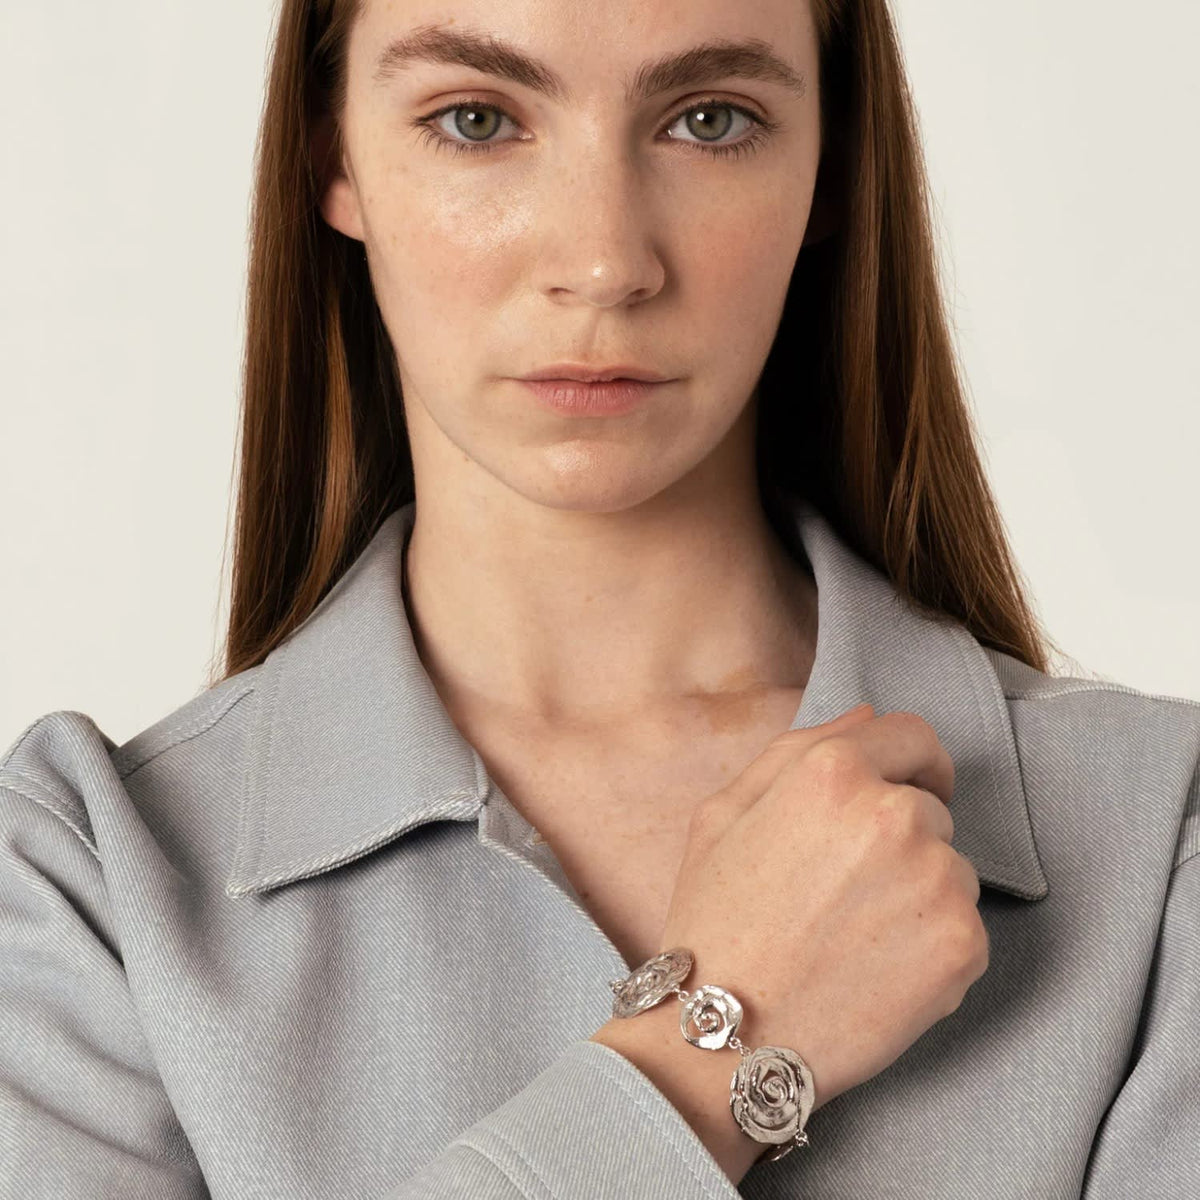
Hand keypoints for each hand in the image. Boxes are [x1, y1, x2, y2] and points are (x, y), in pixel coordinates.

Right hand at [657, 703, 987, 1110]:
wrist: (727, 1034)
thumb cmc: (716, 920)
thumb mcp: (724, 813)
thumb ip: (797, 748)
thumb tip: (866, 714)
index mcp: (835, 771)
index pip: (915, 736)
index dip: (909, 763)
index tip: (905, 790)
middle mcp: (895, 814)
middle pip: (930, 808)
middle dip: (900, 838)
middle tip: (843, 891)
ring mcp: (936, 881)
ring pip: (949, 869)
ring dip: (917, 893)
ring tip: (853, 936)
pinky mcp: (963, 945)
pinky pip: (963, 928)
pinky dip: (931, 948)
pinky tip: (875, 970)